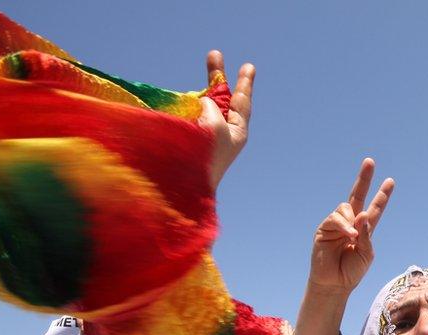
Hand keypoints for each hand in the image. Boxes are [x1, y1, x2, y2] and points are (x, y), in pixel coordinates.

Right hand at [197, 50, 254, 192]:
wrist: (186, 187)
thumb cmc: (206, 157)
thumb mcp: (214, 125)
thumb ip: (210, 107)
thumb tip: (203, 102)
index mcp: (236, 132)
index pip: (241, 101)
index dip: (244, 82)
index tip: (248, 66)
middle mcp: (222, 133)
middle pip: (222, 98)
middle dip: (217, 77)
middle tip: (214, 54)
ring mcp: (204, 136)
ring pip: (204, 106)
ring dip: (198, 91)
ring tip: (189, 87)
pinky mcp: (187, 140)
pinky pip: (189, 116)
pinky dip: (185, 106)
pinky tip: (179, 102)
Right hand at [307, 158, 394, 295]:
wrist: (334, 284)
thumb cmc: (352, 271)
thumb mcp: (366, 254)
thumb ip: (366, 234)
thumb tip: (361, 215)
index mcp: (364, 229)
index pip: (374, 208)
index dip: (382, 195)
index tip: (390, 181)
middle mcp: (351, 223)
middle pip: (357, 195)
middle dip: (364, 178)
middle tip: (370, 161)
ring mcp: (337, 224)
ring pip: (346, 207)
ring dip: (352, 219)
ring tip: (353, 237)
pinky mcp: (324, 229)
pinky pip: (335, 218)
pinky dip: (344, 225)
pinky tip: (349, 236)